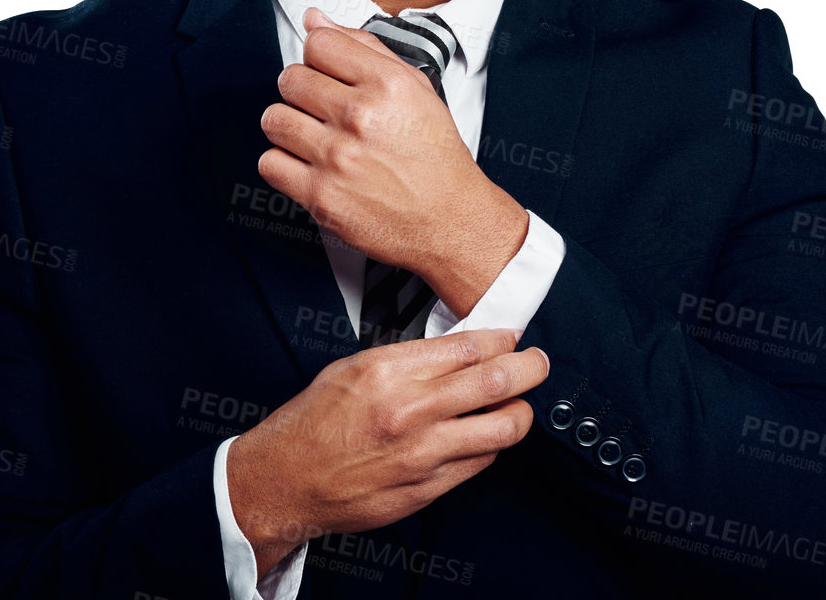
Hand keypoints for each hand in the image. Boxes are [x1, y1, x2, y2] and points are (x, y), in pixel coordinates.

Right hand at [226, 327, 549, 574]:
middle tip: (538, 363)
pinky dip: (492, 445)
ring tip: (519, 404)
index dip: (503, 339)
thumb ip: (410, 358)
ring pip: (504, 427)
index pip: (469, 346)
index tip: (513, 338)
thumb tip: (460, 349)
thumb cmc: (314, 422)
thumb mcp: (354, 367)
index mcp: (388, 371)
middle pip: (498, 380)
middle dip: (531, 368)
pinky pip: (483, 462)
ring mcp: (423, 452)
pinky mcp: (429, 487)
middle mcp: (410, 410)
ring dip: (521, 411)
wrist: (287, 479)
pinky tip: (484, 436)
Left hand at [258, 7, 528, 314]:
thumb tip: (317, 20)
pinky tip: (307, 163)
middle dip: (303, 91)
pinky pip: (270, 163)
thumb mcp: (415, 89)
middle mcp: (360, 118)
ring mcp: (337, 158)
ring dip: (289, 125)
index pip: (318, 44)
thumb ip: (364, 47)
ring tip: (312, 135)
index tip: (326, 71)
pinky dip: (283, 163)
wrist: (450, 219)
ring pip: (274, 119)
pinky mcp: (320, 196)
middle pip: (290, 79)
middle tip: (321, 107)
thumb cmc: (436, 158)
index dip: (319, 57)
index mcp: (386, 84)